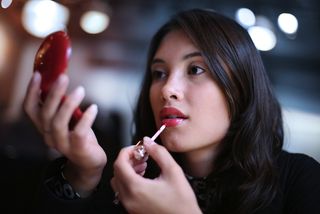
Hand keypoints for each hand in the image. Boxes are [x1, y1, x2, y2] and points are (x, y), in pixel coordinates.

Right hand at [24, 72, 106, 194]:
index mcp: (44, 127)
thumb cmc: (79, 137)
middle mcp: (49, 135)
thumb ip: (63, 106)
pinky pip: (79, 132)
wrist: (89, 163)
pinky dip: (86, 118)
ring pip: (58, 122)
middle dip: (53, 93)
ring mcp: (62, 144)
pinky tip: (93, 108)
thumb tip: (61, 83)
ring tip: (80, 90)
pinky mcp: (77, 149)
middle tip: (63, 77)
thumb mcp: (69, 120)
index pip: (30, 109)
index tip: (38, 74)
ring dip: (68, 104)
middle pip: (45, 113)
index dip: (31, 91)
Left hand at [111, 137, 201, 213]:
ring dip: (127, 170)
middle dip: (128, 159)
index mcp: (136, 188)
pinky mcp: (132, 210)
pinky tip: (143, 178)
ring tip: (143, 165)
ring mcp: (129, 206)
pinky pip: (123, 192)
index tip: (137, 147)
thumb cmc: (182, 202)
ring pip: (118, 182)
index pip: (120, 163)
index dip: (127, 151)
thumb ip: (159, 153)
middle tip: (141, 155)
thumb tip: (148, 141)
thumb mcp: (173, 172)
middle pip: (117, 172)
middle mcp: (128, 198)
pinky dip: (128, 181)